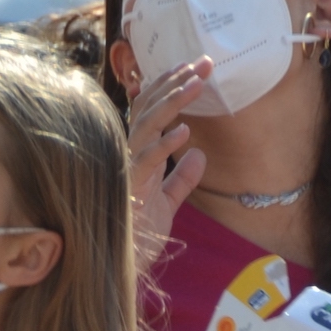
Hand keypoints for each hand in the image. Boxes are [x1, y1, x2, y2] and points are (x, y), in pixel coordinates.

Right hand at [126, 62, 209, 265]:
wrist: (126, 267)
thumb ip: (183, 179)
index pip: (151, 110)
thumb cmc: (140, 236)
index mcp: (138, 155)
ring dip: (172, 102)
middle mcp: (129, 155)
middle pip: (149, 107)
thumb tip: (199, 154)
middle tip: (204, 63)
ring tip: (197, 84)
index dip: (170, 86)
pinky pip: (147, 160)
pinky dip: (165, 145)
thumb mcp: (169, 203)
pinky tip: (184, 131)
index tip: (194, 69)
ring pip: (147, 125)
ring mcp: (127, 169)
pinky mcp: (130, 189)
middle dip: (176, 82)